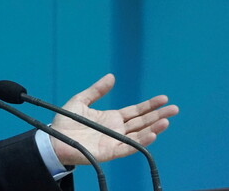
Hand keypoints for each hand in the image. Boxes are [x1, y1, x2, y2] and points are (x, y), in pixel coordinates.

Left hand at [50, 73, 178, 165]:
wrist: (53, 139)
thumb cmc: (65, 122)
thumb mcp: (80, 100)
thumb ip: (96, 90)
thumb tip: (112, 77)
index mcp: (112, 118)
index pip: (136, 111)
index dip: (149, 105)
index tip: (163, 98)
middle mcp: (117, 130)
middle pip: (142, 122)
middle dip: (158, 115)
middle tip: (174, 109)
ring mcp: (115, 141)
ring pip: (139, 135)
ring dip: (154, 128)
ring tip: (167, 121)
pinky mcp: (110, 152)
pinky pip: (129, 148)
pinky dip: (141, 142)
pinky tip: (152, 134)